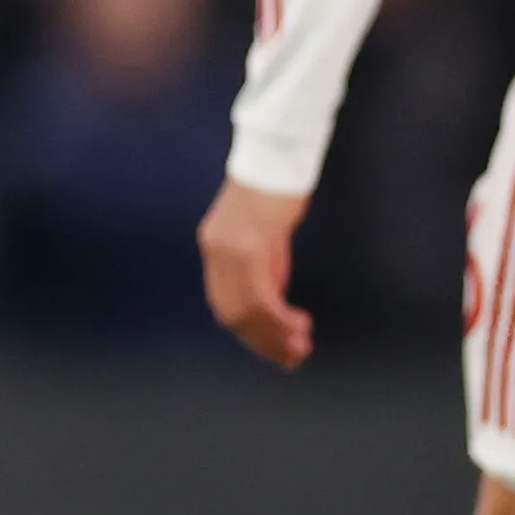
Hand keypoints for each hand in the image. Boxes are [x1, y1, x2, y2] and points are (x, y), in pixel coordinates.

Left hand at [198, 177, 315, 368]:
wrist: (277, 156)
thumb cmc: (276, 192)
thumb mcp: (267, 238)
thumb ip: (265, 270)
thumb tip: (272, 306)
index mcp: (214, 249)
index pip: (225, 305)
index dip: (251, 333)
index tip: (278, 349)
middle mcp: (215, 252)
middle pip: (232, 314)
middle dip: (263, 341)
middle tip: (292, 357)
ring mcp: (228, 250)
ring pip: (246, 311)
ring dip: (274, 335)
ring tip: (300, 346)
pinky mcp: (248, 245)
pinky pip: (260, 295)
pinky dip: (279, 317)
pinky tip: (300, 324)